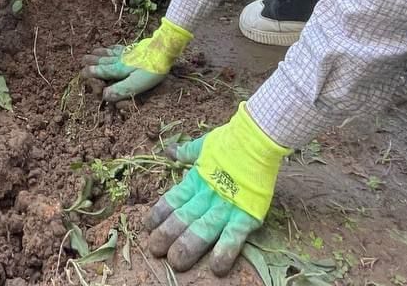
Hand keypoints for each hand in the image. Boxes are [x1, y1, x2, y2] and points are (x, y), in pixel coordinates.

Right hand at [80, 19, 190, 101]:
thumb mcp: (137, 84)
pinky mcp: (134, 48)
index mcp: (118, 70)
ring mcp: (127, 53)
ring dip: (99, 53)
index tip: (82, 73)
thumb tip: (104, 96)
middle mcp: (119, 60)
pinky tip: (110, 46)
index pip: (102, 71)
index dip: (92, 72)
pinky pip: (119, 47)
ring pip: (109, 52)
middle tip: (82, 60)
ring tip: (92, 51)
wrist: (163, 49)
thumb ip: (120, 90)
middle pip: (103, 60)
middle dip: (92, 60)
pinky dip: (111, 47)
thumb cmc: (151, 70)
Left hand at [146, 103, 288, 273]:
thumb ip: (186, 153)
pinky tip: (216, 267)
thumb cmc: (231, 140)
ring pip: (202, 230)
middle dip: (167, 236)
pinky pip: (233, 237)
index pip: (172, 200)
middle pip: (182, 219)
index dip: (159, 214)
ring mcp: (226, 206)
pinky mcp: (246, 214)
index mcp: (196, 180)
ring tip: (175, 262)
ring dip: (187, 247)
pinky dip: (224, 252)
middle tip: (155, 250)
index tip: (148, 226)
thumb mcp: (204, 144)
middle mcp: (207, 195)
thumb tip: (169, 151)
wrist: (258, 137)